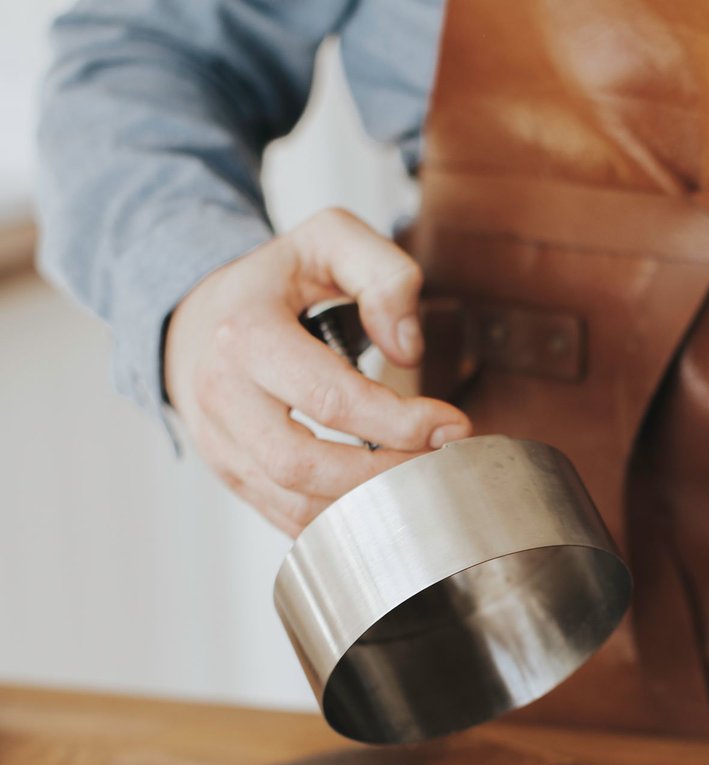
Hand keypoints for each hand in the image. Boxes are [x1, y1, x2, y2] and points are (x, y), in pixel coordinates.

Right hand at [164, 207, 470, 535]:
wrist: (197, 318)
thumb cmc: (273, 283)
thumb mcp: (328, 241)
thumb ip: (382, 274)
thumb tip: (408, 347)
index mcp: (245, 334)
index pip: (330, 398)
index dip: (400, 422)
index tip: (452, 427)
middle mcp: (222, 396)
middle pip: (305, 465)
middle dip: (384, 475)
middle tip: (439, 465)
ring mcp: (220, 444)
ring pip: (295, 503)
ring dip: (367, 505)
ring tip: (419, 482)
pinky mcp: (232, 476)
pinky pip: (287, 518)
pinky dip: (342, 521)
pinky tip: (383, 500)